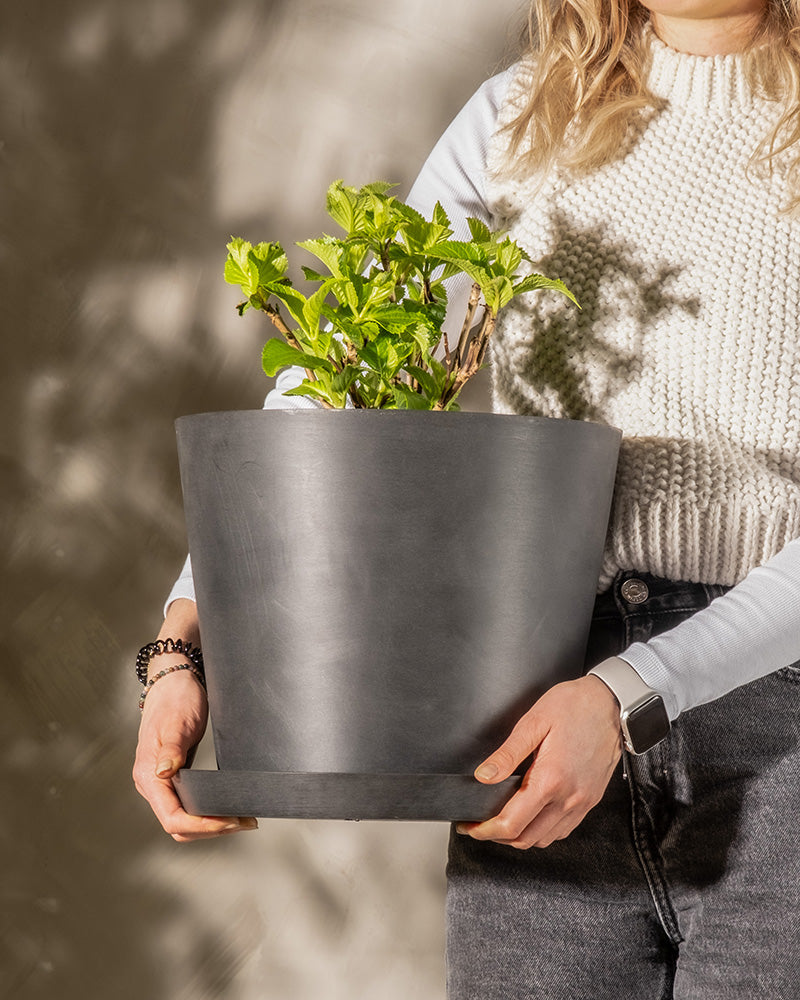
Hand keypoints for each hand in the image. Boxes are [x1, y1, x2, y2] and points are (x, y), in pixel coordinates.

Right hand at [132, 599, 256, 841]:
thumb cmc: (176, 698)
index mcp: (148, 774)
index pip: (172, 818)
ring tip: (241, 817)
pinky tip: (227, 806)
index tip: (228, 822)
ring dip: (210, 824)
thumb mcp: (177, 722)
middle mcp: (152, 783)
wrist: (174, 680)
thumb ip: (171, 748)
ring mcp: (161, 782)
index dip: (201, 826)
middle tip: (244, 821)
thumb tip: (164, 773)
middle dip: (210, 829)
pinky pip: (187, 805)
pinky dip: (207, 811)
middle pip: (178, 825)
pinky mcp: (174, 776)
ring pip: (183, 818)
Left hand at [456, 675, 620, 849]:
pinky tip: (532, 815)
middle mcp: (569, 798)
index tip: (470, 827)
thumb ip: (507, 754)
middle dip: (497, 837)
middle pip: (526, 839)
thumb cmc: (574, 706)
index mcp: (551, 780)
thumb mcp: (534, 722)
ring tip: (502, 820)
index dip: (485, 830)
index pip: (511, 823)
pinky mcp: (591, 800)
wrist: (612, 703)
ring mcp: (582, 802)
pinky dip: (542, 831)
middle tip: (480, 824)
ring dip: (520, 836)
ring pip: (545, 839)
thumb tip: (483, 776)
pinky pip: (563, 830)